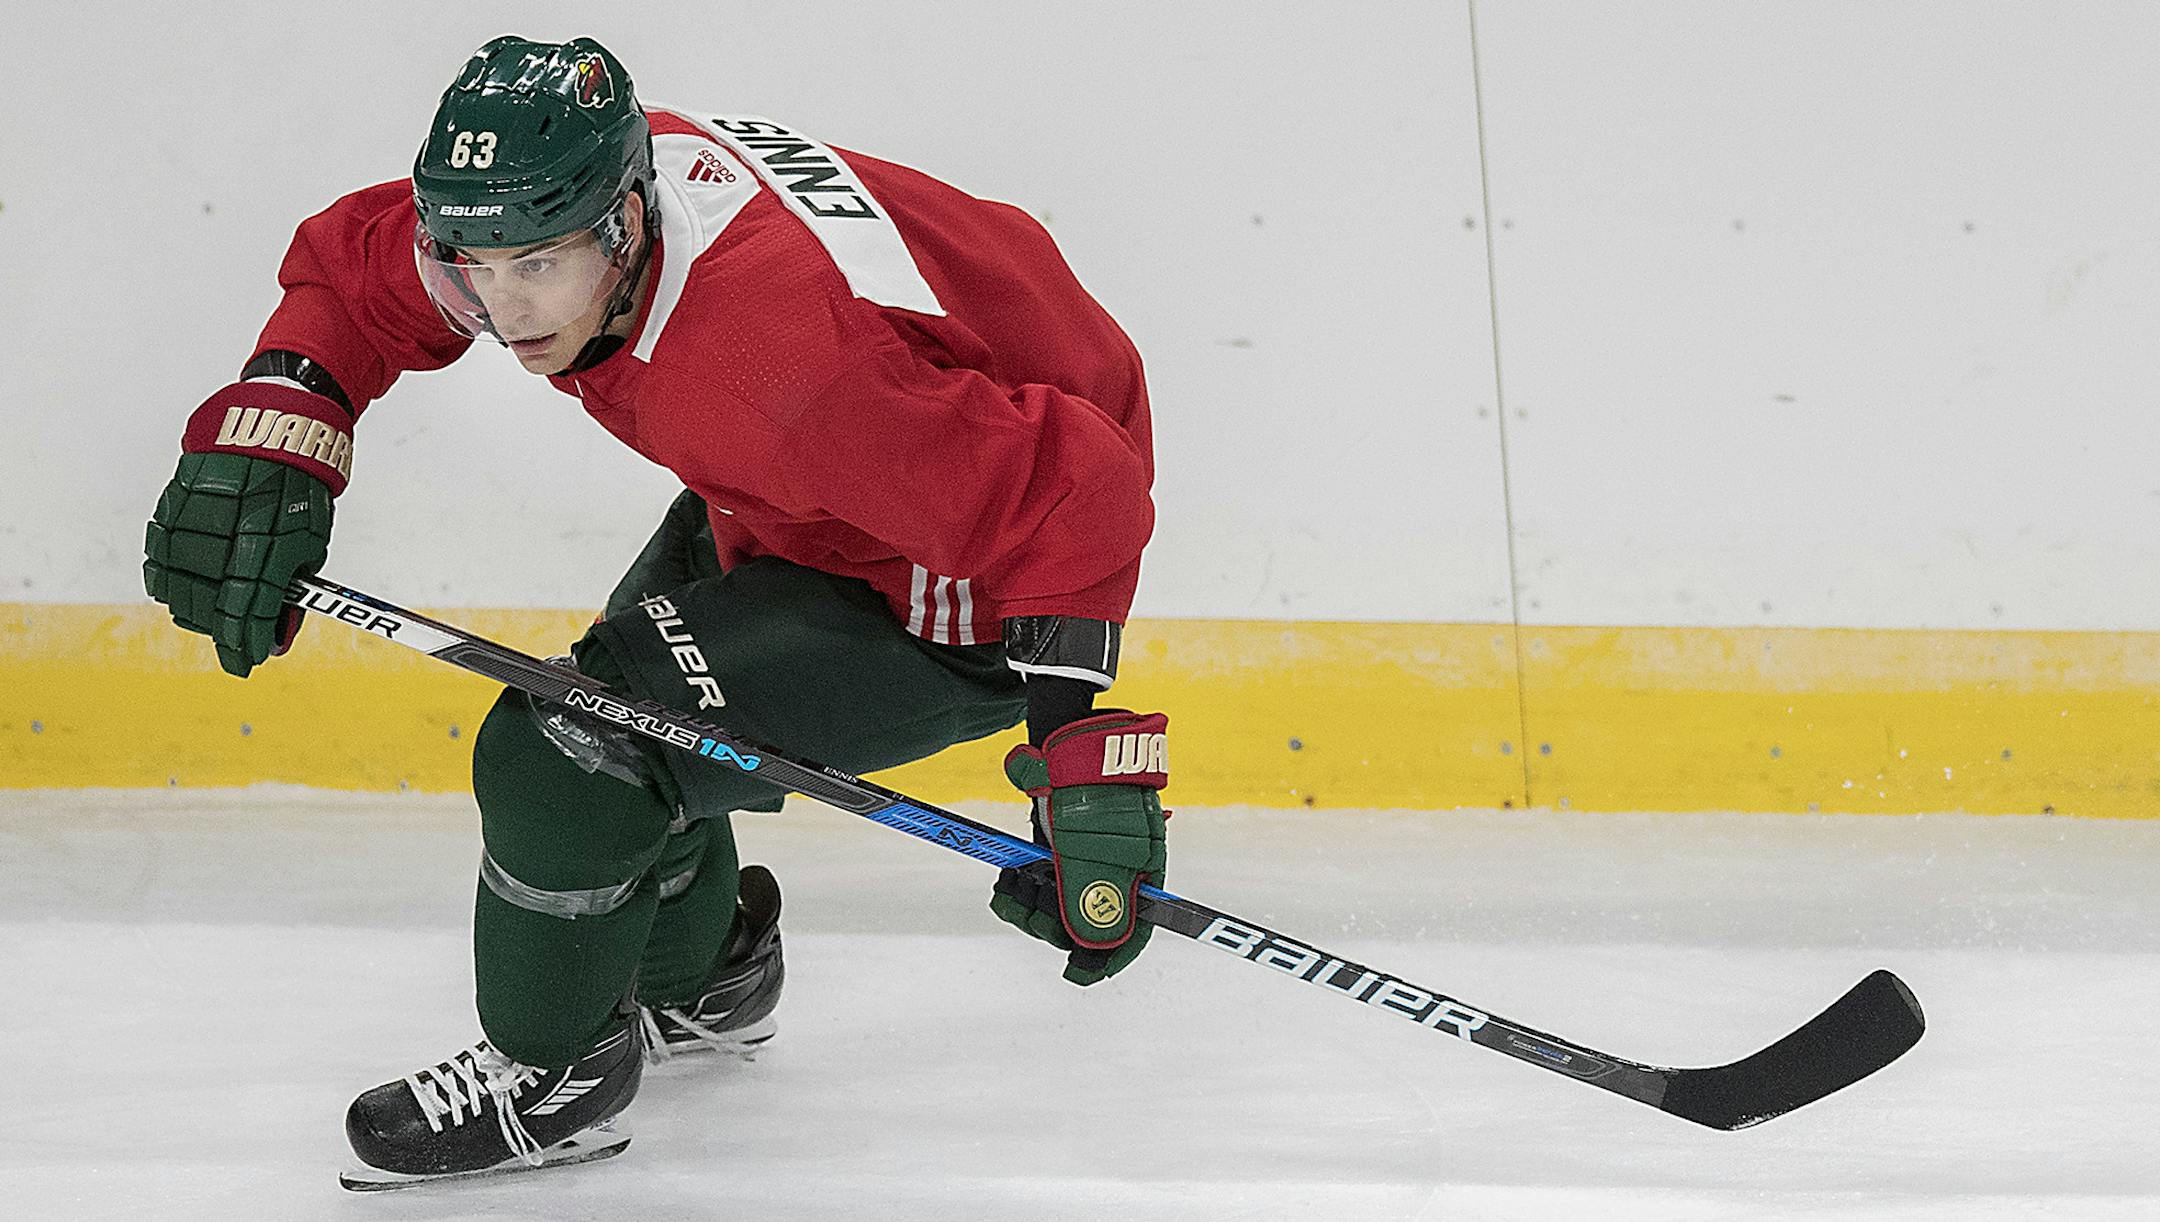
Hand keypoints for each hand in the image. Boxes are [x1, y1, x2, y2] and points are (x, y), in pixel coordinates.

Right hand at [144, 451, 332, 676]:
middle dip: (222, 634)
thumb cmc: (300, 491)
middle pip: (211, 604)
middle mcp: (228, 536)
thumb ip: (292, 590)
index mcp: (268, 545)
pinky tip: (175, 592)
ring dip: (193, 612)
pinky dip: (165, 581)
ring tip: (209, 619)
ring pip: (179, 585)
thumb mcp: (312, 543)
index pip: (248, 610)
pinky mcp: (174, 506)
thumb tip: (277, 637)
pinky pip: (159, 555)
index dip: (245, 643)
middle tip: (232, 644)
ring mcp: (195, 521)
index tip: (249, 661)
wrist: (273, 432)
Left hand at [990, 710, 1167, 985]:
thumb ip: (1089, 901)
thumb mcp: (1089, 853)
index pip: (1134, 931)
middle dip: (1051, 925)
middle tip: (1023, 910)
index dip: (1107, 959)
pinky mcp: (1062, 847)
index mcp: (1142, 874)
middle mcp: (1119, 870)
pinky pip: (1044, 882)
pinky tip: (1005, 883)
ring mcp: (1090, 858)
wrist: (1067, 742)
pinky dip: (1023, 888)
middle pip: (1089, 922)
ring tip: (1007, 889)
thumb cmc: (1088, 795)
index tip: (1075, 975)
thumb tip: (1090, 950)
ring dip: (1030, 905)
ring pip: (1060, 904)